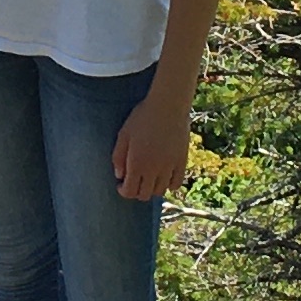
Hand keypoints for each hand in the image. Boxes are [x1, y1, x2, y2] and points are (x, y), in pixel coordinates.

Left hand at [111, 84, 197, 203]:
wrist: (168, 106)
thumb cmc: (142, 117)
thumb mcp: (123, 134)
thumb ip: (118, 157)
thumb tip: (119, 175)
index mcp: (137, 164)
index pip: (130, 192)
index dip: (123, 191)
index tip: (121, 184)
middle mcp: (153, 170)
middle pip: (145, 195)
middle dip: (136, 191)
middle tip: (134, 180)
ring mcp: (169, 168)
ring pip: (161, 191)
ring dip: (152, 188)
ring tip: (148, 178)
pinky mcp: (182, 162)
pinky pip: (176, 183)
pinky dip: (169, 185)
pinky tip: (164, 177)